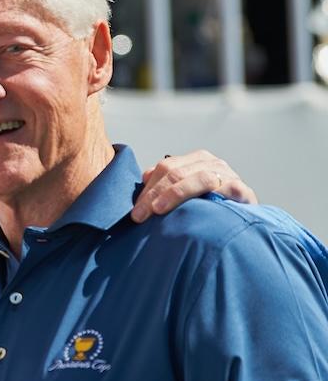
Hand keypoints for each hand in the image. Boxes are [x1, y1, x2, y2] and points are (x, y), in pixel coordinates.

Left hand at [131, 150, 257, 221]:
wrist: (245, 220)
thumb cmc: (212, 206)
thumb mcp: (187, 192)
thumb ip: (167, 183)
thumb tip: (145, 177)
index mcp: (195, 160)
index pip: (165, 168)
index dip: (148, 188)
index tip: (135, 210)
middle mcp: (211, 163)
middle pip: (176, 172)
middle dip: (154, 195)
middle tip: (139, 215)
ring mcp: (228, 174)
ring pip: (197, 178)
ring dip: (174, 194)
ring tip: (158, 210)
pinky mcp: (242, 189)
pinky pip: (225, 190)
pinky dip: (209, 197)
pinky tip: (196, 209)